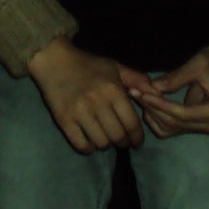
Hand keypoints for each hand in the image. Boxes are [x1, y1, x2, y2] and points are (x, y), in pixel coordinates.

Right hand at [27, 36, 149, 154]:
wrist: (54, 60)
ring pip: (101, 143)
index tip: (137, 142)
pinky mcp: (64, 121)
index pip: (132, 123)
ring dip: (106, 144)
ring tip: (106, 139)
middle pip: (118, 136)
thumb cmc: (87, 64)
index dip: (137, 137)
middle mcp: (98, 103)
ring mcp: (80, 113)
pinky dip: (89, 148)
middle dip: (123, 142)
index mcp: (113, 90)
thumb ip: (136, 78)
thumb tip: (155, 92)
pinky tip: (91, 142)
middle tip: (122, 141)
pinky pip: (81, 145)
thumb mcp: (114, 66)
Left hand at [132, 37, 208, 137]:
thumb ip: (176, 78)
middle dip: (153, 109)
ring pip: (171, 130)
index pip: (182, 114)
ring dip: (153, 115)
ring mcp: (205, 127)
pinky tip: (149, 103)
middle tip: (135, 92)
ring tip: (140, 96)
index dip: (160, 104)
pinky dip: (158, 119)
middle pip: (175, 124)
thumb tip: (152, 88)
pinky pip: (172, 128)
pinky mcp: (197, 124)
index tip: (141, 93)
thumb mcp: (198, 64)